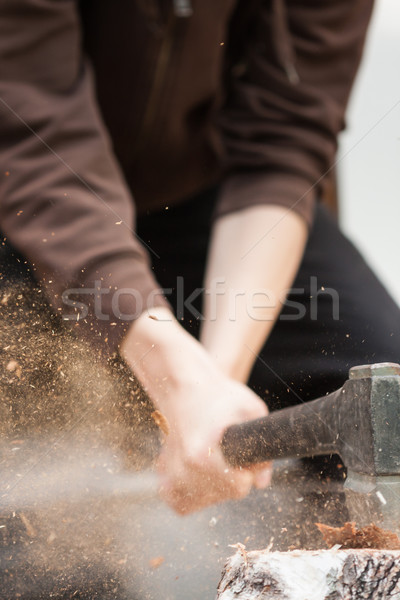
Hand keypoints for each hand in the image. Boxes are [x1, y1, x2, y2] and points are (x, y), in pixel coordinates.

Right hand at [157, 372, 271, 514]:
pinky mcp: (163, 476)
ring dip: (216, 486)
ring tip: (216, 457)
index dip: (249, 469)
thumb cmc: (219, 395)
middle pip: (224, 495)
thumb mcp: (250, 409)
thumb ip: (263, 447)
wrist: (183, 386)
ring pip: (204, 501)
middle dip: (234, 476)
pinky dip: (192, 495)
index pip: (239, 487)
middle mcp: (182, 470)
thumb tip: (262, 483)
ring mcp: (170, 474)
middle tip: (230, 447)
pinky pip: (180, 503)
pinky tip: (200, 474)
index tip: (242, 449)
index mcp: (202, 455)